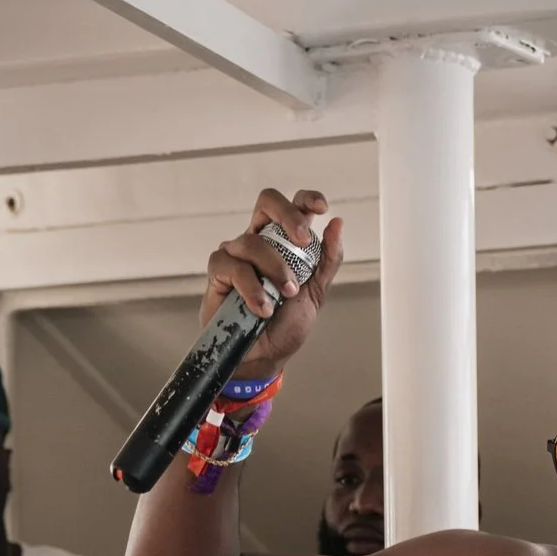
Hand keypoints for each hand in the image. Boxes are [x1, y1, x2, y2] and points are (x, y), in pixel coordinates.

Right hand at [204, 188, 345, 375]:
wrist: (264, 356)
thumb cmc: (286, 324)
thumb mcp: (316, 292)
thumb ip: (327, 260)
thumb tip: (337, 224)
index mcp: (285, 241)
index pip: (293, 206)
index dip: (306, 199)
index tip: (321, 208)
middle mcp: (260, 241)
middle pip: (267, 202)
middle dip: (288, 216)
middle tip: (302, 241)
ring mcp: (237, 254)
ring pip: (253, 241)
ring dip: (275, 269)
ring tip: (285, 295)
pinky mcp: (219, 272)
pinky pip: (232, 266)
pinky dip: (251, 288)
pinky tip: (262, 308)